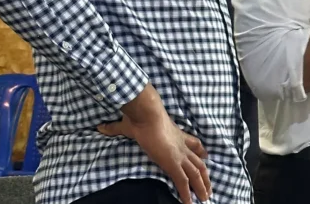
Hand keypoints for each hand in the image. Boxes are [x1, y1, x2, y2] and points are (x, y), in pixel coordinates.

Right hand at [98, 87, 210, 203]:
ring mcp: (179, 155)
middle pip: (199, 162)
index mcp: (176, 134)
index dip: (200, 151)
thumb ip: (115, 128)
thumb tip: (101, 127)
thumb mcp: (128, 124)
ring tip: (205, 198)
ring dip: (201, 187)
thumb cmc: (140, 117)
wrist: (147, 115)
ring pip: (196, 174)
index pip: (194, 143)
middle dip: (205, 176)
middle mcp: (182, 146)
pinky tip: (189, 203)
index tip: (206, 156)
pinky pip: (183, 182)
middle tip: (209, 187)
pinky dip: (186, 193)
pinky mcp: (173, 163)